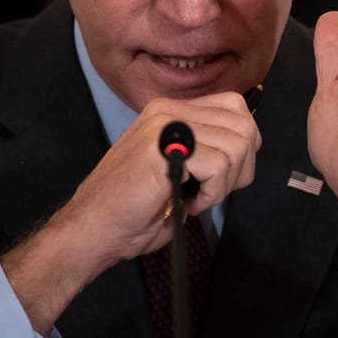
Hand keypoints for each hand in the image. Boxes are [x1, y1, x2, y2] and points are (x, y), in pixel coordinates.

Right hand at [1, 92, 259, 331]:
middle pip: (243, 125)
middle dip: (241, 167)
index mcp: (172, 110)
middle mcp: (169, 109)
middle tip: (212, 192)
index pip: (235, 107)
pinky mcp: (164, 147)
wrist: (91, 230)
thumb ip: (206, 146)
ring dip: (225, 183)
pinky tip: (188, 203)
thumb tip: (246, 145)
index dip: (242, 145)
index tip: (222, 177)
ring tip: (196, 198)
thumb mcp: (179, 166)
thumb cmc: (134, 209)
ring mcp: (166, 125)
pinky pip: (220, 165)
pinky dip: (212, 193)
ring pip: (237, 145)